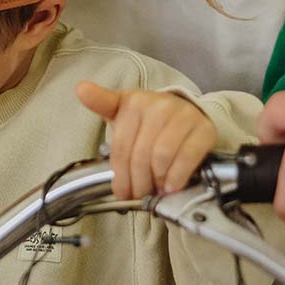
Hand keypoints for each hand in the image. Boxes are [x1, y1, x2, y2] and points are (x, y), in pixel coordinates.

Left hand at [77, 82, 216, 199]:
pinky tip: (171, 187)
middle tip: (138, 196)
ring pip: (161, 157)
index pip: (120, 147)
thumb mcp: (122, 112)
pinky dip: (176, 178)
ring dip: (156, 182)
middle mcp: (158, 104)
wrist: (186, 114)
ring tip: (154, 190)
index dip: (119, 175)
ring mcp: (183, 115)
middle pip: (140, 155)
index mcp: (133, 101)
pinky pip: (187, 159)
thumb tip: (81, 89)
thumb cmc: (148, 120)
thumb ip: (101, 103)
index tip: (120, 193)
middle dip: (137, 183)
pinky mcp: (203, 129)